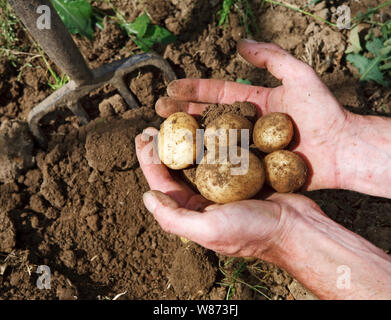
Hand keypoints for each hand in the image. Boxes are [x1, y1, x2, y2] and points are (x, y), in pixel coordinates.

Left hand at [135, 127, 319, 260]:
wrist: (296, 227)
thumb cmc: (253, 231)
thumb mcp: (209, 230)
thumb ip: (174, 218)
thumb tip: (146, 196)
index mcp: (192, 213)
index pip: (162, 184)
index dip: (149, 160)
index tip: (142, 137)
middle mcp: (204, 199)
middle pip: (177, 168)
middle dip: (164, 147)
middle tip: (155, 125)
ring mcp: (223, 186)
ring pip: (198, 158)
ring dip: (186, 139)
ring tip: (177, 119)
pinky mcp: (242, 174)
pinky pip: (222, 153)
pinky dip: (213, 138)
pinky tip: (208, 122)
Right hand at [155, 40, 354, 190]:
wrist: (341, 150)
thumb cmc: (323, 112)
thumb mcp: (299, 75)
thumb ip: (271, 57)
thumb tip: (240, 44)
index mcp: (253, 103)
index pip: (216, 94)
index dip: (193, 89)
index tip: (169, 87)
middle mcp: (246, 126)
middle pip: (208, 118)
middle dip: (181, 114)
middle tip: (157, 111)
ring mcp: (247, 149)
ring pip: (212, 143)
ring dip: (187, 140)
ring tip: (164, 137)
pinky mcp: (252, 171)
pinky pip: (225, 167)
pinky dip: (205, 167)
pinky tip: (185, 167)